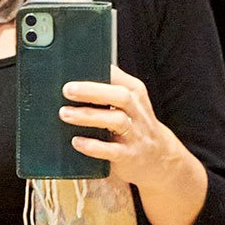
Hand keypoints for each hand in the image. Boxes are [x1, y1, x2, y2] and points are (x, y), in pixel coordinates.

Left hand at [61, 66, 207, 224]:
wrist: (159, 158)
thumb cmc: (133, 125)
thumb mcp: (129, 104)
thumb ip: (108, 90)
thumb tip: (74, 76)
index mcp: (135, 94)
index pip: (119, 77)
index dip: (100, 71)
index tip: (77, 67)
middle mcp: (138, 112)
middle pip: (120, 96)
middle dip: (92, 91)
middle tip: (67, 90)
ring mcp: (135, 134)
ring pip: (117, 120)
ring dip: (89, 116)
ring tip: (65, 114)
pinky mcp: (129, 155)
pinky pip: (112, 150)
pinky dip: (93, 146)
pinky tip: (77, 142)